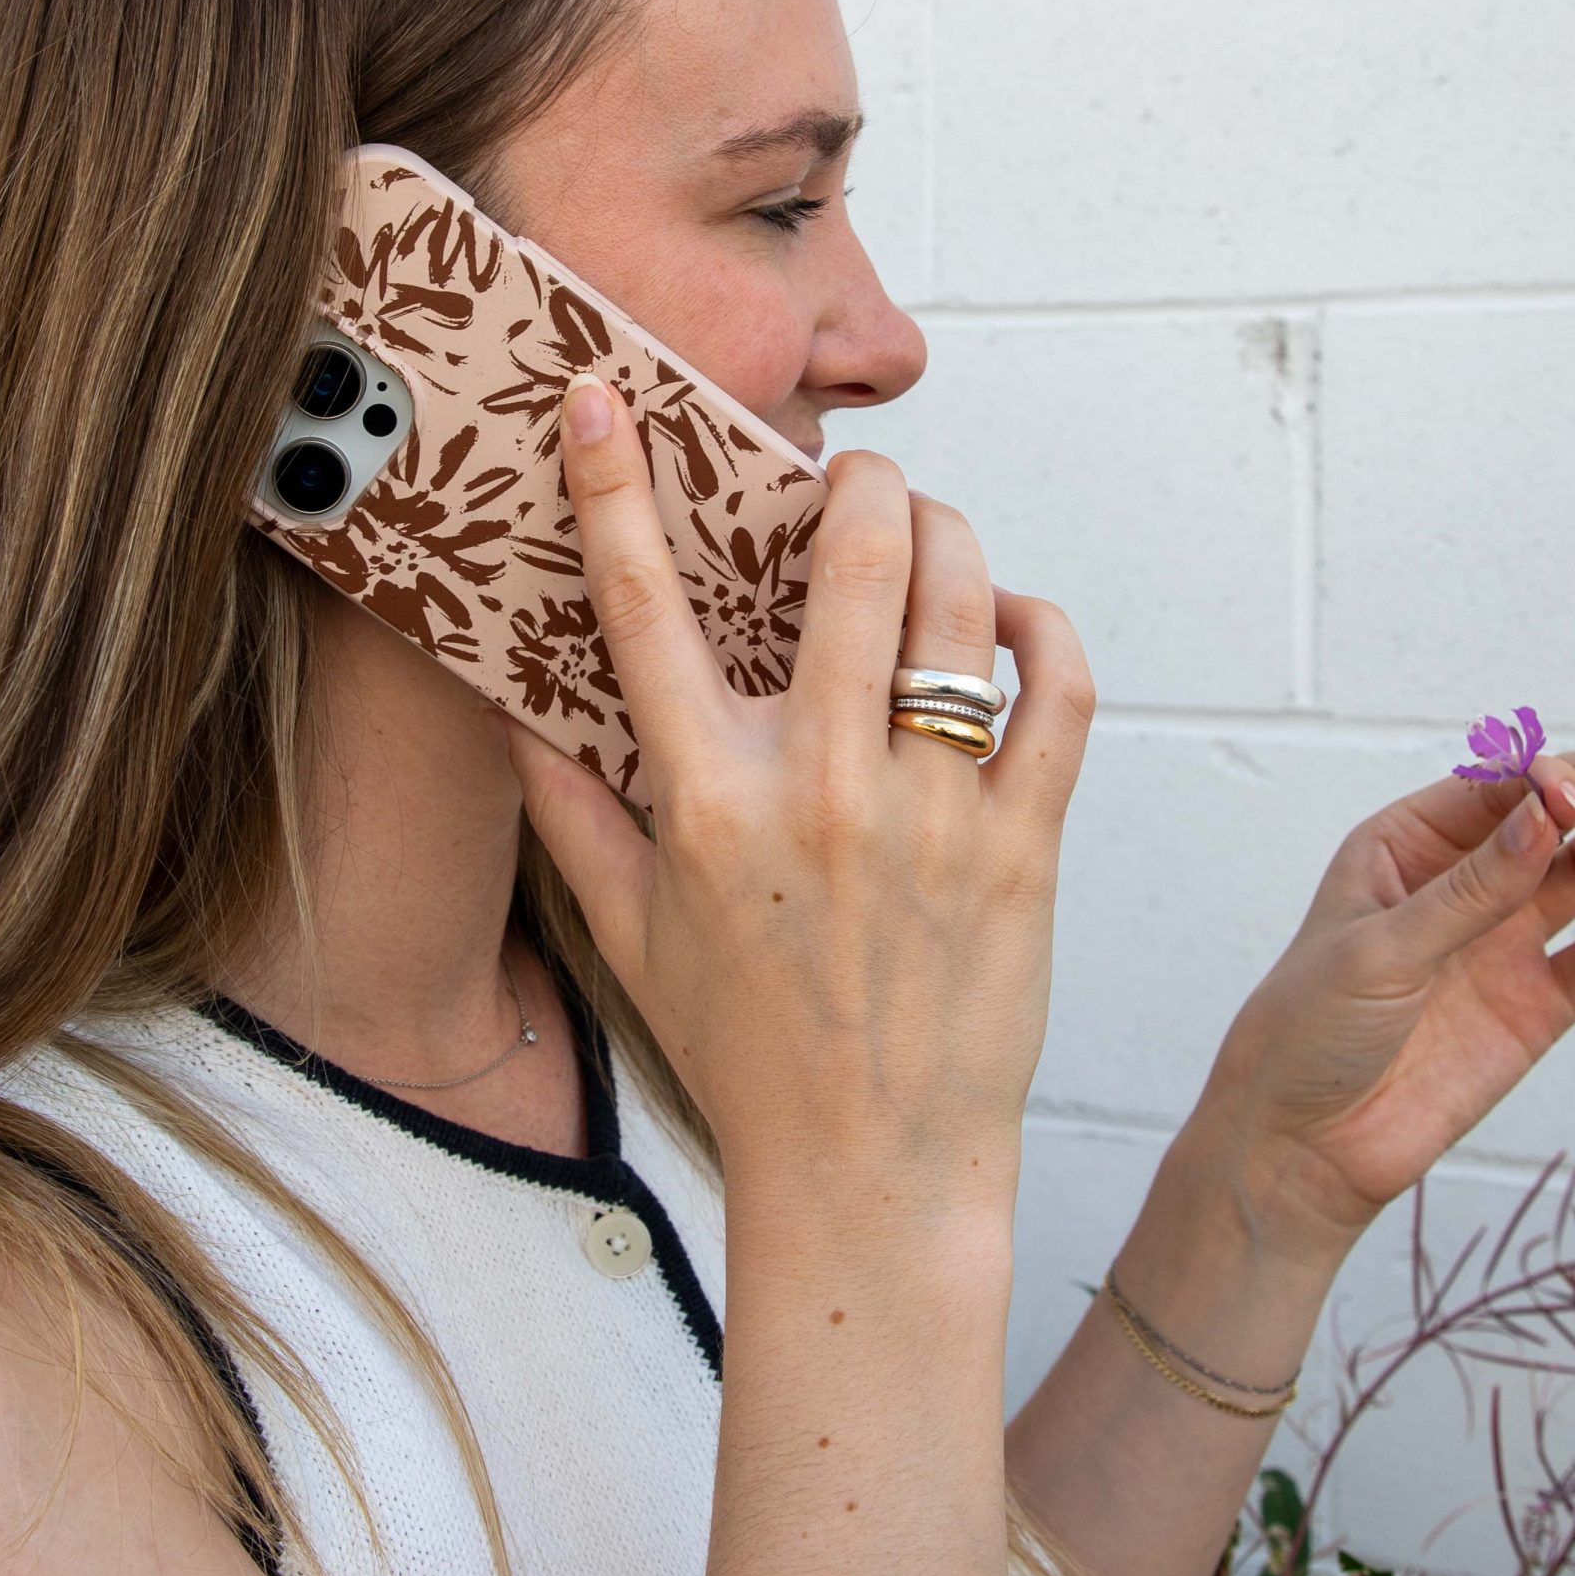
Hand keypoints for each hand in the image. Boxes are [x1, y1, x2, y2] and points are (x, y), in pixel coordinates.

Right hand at [500, 375, 1095, 1217]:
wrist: (870, 1173)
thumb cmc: (742, 1052)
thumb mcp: (630, 935)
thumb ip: (572, 815)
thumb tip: (518, 716)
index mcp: (706, 802)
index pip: (644, 612)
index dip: (614, 490)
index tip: (604, 402)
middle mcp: (817, 789)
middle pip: (850, 564)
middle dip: (855, 481)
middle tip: (851, 478)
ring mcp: (931, 814)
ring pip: (960, 601)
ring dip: (946, 533)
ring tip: (928, 536)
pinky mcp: (1022, 844)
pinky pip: (1056, 687)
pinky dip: (1036, 626)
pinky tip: (1006, 623)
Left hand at [1196, 747, 1574, 1255]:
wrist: (1307, 1142)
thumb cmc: (1312, 1028)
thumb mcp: (1380, 950)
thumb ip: (1468, 891)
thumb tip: (1545, 815)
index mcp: (1408, 846)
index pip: (1494, 783)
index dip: (1543, 772)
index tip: (1568, 796)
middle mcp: (1464, 882)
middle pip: (1559, 811)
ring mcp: (1505, 941)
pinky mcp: (1538, 1006)